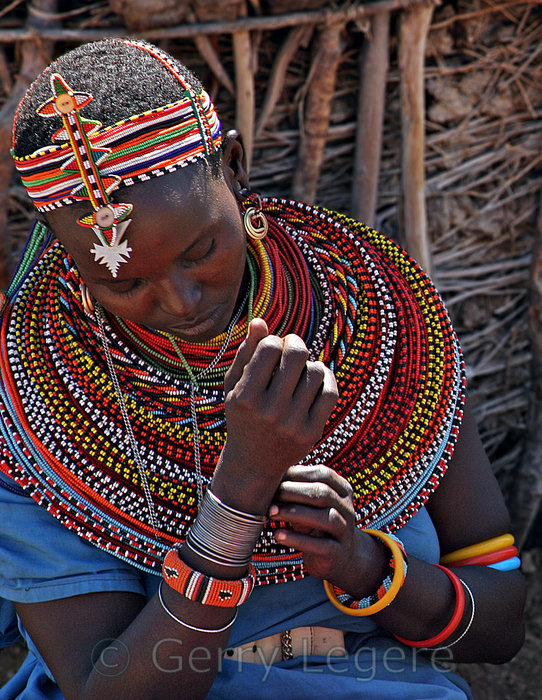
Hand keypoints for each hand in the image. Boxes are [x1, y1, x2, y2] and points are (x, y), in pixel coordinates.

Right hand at [212, 319, 337, 511]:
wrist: (253, 463)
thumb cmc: (242, 415)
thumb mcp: (235, 385)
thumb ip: (246, 352)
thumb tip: (259, 320)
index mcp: (246, 397)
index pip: (269, 348)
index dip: (273, 341)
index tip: (271, 349)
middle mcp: (270, 412)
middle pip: (297, 355)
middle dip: (295, 344)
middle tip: (291, 348)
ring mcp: (293, 424)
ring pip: (317, 371)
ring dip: (310, 363)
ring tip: (300, 369)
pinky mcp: (312, 433)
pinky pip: (331, 393)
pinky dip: (326, 379)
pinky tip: (316, 378)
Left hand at [268, 464, 356, 579]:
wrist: (338, 557)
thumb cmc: (315, 523)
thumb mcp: (309, 504)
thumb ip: (297, 489)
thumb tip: (268, 475)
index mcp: (342, 490)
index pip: (323, 474)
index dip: (297, 474)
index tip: (273, 478)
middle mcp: (347, 508)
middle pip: (323, 493)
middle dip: (293, 492)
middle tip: (270, 495)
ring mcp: (345, 531)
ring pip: (325, 518)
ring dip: (295, 513)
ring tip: (271, 513)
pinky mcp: (338, 553)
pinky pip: (320, 545)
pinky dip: (297, 539)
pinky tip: (278, 535)